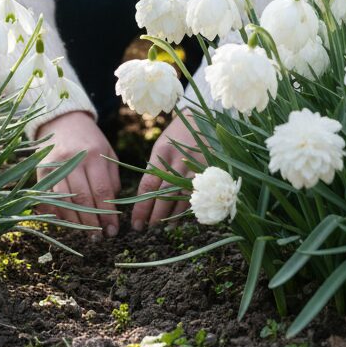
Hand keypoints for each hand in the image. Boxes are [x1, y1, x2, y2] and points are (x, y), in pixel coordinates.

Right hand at [35, 111, 120, 236]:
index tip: (113, 231)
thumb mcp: (107, 152)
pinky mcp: (40, 170)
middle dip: (91, 222)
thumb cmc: (89, 139)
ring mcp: (54, 164)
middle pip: (82, 199)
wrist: (62, 120)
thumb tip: (112, 207)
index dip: (107, 215)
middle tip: (98, 238)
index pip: (102, 191)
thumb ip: (112, 177)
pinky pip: (47, 197)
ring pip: (64, 201)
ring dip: (74, 222)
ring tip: (84, 233)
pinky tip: (65, 222)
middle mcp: (73, 159)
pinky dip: (55, 213)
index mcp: (94, 154)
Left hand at [132, 114, 197, 230]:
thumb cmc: (178, 134)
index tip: (136, 222)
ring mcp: (195, 168)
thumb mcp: (162, 147)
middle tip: (147, 228)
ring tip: (163, 226)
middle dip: (154, 216)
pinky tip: (182, 217)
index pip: (147, 187)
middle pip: (163, 197)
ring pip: (181, 200)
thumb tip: (148, 195)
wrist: (203, 119)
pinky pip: (197, 196)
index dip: (141, 208)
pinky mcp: (209, 172)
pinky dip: (188, 209)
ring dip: (171, 217)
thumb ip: (156, 169)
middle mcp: (178, 163)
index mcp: (162, 155)